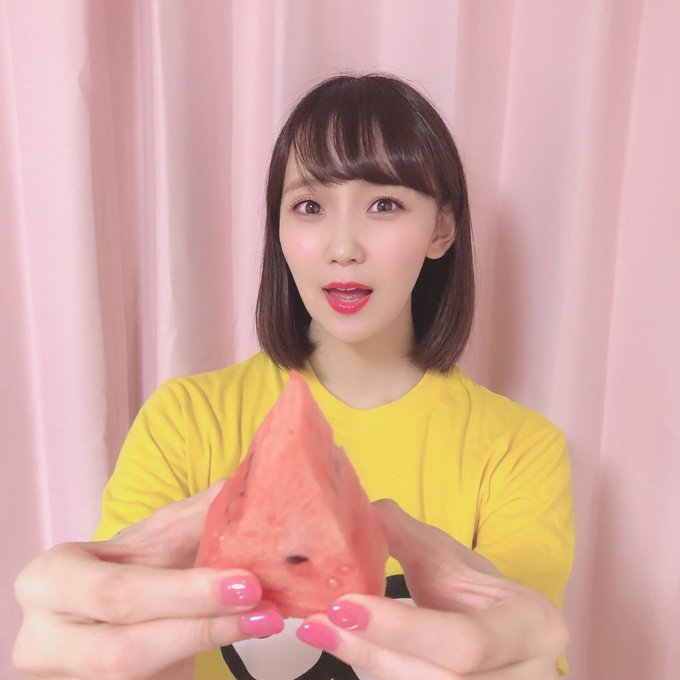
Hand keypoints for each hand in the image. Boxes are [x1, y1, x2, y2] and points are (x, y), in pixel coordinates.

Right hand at [12, 481, 283, 679]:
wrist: (96, 615)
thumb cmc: (125, 569)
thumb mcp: (153, 538)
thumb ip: (196, 516)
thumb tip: (247, 488)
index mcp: (50, 580)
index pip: (118, 592)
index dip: (185, 593)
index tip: (245, 584)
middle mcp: (45, 639)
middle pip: (126, 649)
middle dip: (202, 628)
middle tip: (264, 610)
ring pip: (140, 677)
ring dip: (208, 648)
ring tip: (263, 621)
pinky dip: (200, 661)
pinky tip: (240, 636)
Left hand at [296, 500, 567, 678]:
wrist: (504, 632)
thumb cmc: (475, 593)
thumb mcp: (448, 557)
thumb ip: (404, 535)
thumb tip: (357, 514)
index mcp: (533, 627)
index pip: (465, 640)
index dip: (402, 628)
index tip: (345, 604)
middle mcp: (529, 677)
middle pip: (439, 679)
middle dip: (372, 652)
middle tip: (319, 623)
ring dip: (368, 664)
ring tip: (322, 632)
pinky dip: (377, 671)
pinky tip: (347, 649)